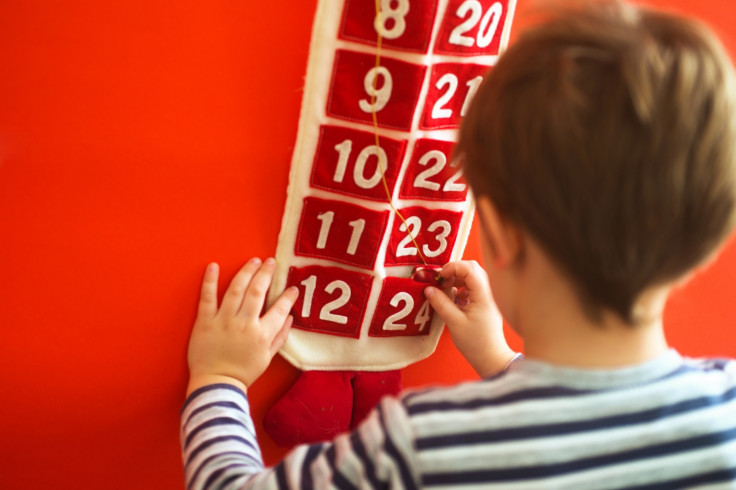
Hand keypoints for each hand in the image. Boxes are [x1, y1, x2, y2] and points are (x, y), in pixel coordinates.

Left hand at [186, 258, 298, 395]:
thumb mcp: (267, 358)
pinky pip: (207, 298)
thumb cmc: (243, 373)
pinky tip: (213, 265)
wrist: (216, 385)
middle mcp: (244, 324)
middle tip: (271, 262)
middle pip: (257, 292)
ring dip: (246, 272)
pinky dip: (209, 280)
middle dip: (266, 274)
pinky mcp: (205, 322)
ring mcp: (223, 321)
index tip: (293, 287)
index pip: (279, 310)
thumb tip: (291, 318)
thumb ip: (280, 337)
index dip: (287, 297)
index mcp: (261, 334)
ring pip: (236, 290)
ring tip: (253, 260)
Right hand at [424, 260, 514, 377]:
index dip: (453, 267)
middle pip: (472, 269)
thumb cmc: (475, 343)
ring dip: (457, 279)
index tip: (440, 276)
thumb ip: (441, 303)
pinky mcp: (484, 303)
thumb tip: (428, 289)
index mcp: (484, 295)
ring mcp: (488, 297)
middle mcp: (488, 293)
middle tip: (441, 281)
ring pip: (472, 277)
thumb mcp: (454, 323)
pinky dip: (461, 288)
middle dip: (454, 271)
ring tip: (444, 289)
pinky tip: (453, 299)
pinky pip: (472, 287)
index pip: (470, 269)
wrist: (491, 358)